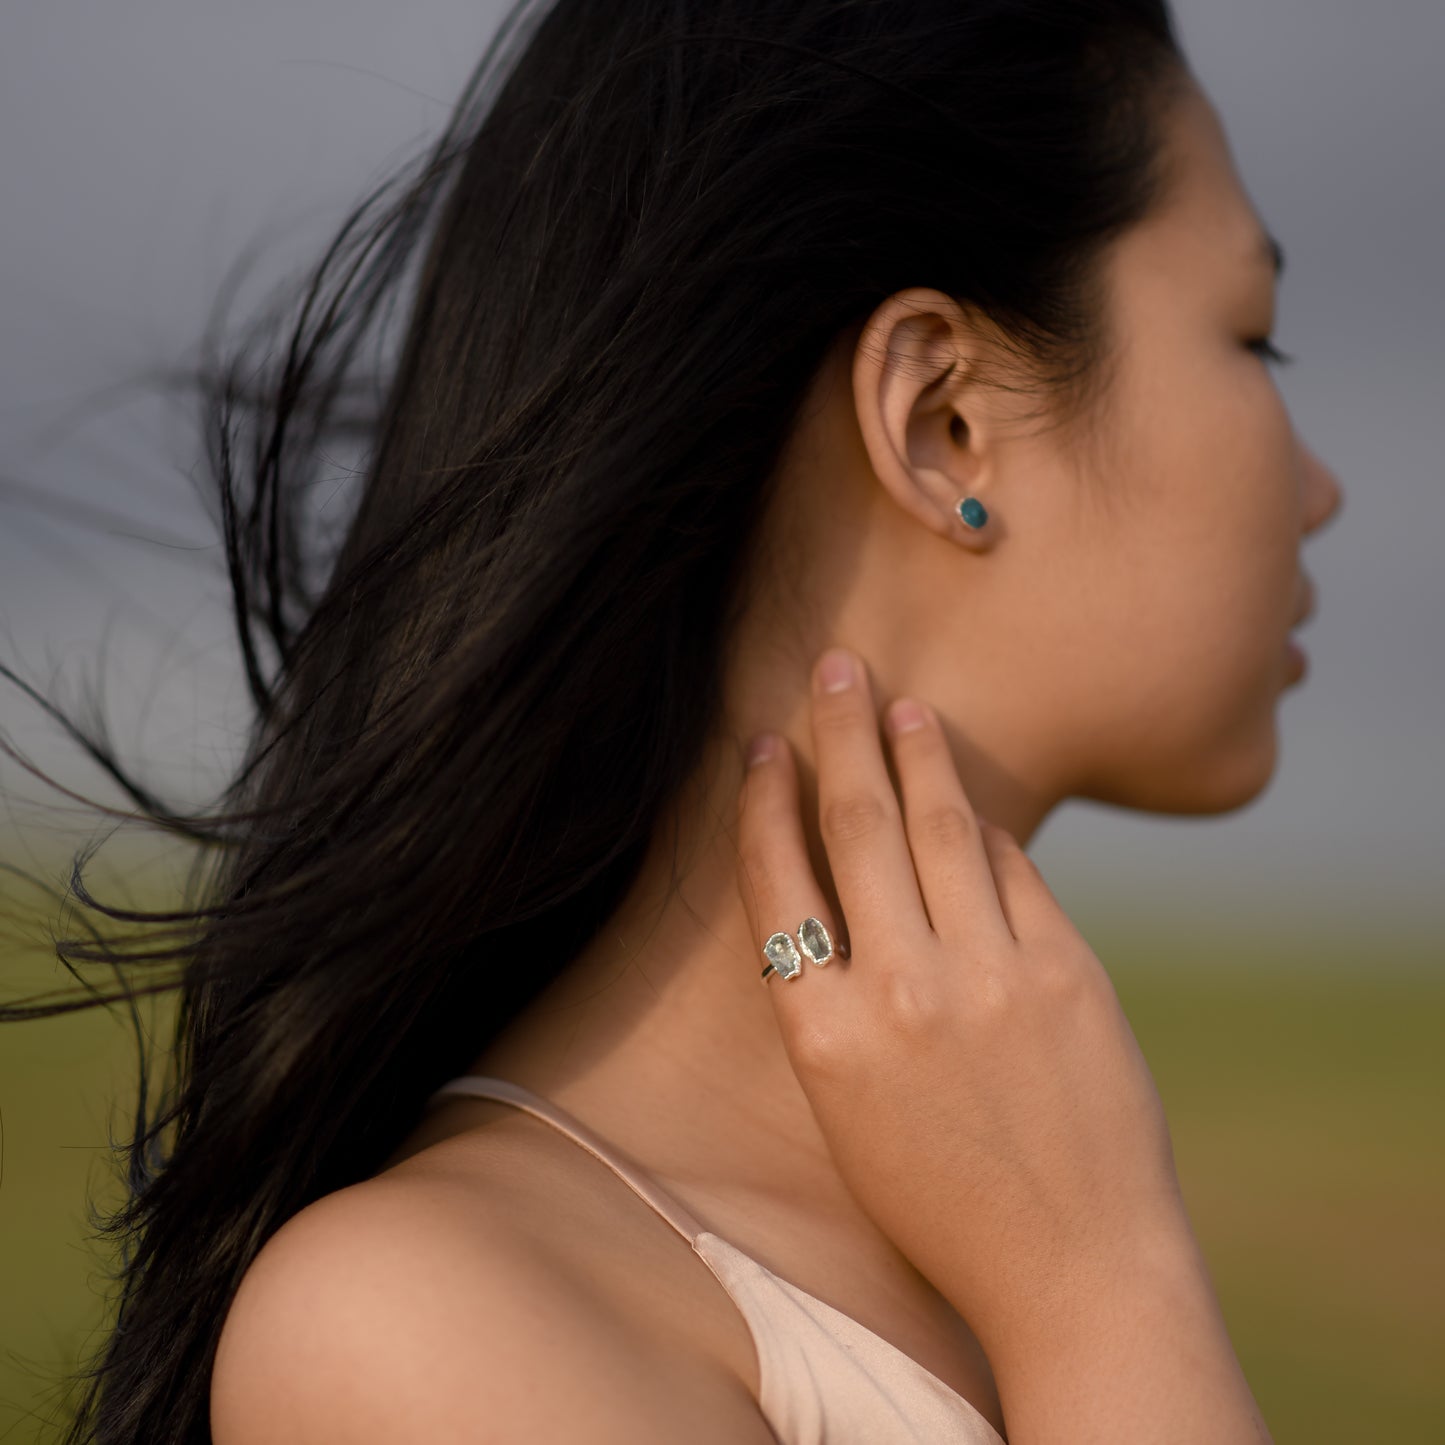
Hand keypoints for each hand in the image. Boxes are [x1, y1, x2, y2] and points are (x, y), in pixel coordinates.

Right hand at [734, 647, 1192, 1352]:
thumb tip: (852, 880)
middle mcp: (896, 990)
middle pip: (857, 824)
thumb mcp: (847, 1108)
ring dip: (917, 752)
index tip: (765, 746)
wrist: (1069, 1263)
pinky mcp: (1065, 971)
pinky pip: (1013, 871)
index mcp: (820, 1034)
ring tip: (901, 701)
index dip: (766, 799)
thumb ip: (835, 996)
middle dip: (841, 732)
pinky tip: (971, 804)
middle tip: (835, 666)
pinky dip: (987, 830)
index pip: (777, 878)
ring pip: (940, 824)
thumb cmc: (940, 1198)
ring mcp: (986, 975)